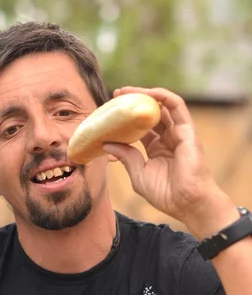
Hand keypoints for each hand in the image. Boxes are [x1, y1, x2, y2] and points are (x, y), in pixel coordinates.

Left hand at [103, 86, 230, 228]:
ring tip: (126, 91)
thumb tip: (106, 144)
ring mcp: (178, 133)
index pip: (139, 128)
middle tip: (115, 94)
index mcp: (156, 149)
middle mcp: (168, 138)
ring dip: (144, 95)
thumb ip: (125, 157)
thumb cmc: (166, 194)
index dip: (126, 119)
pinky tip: (148, 93)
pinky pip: (176, 106)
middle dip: (133, 102)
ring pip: (162, 106)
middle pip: (149, 115)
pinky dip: (162, 96)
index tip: (109, 112)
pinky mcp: (187, 131)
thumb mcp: (138, 174)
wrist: (188, 203)